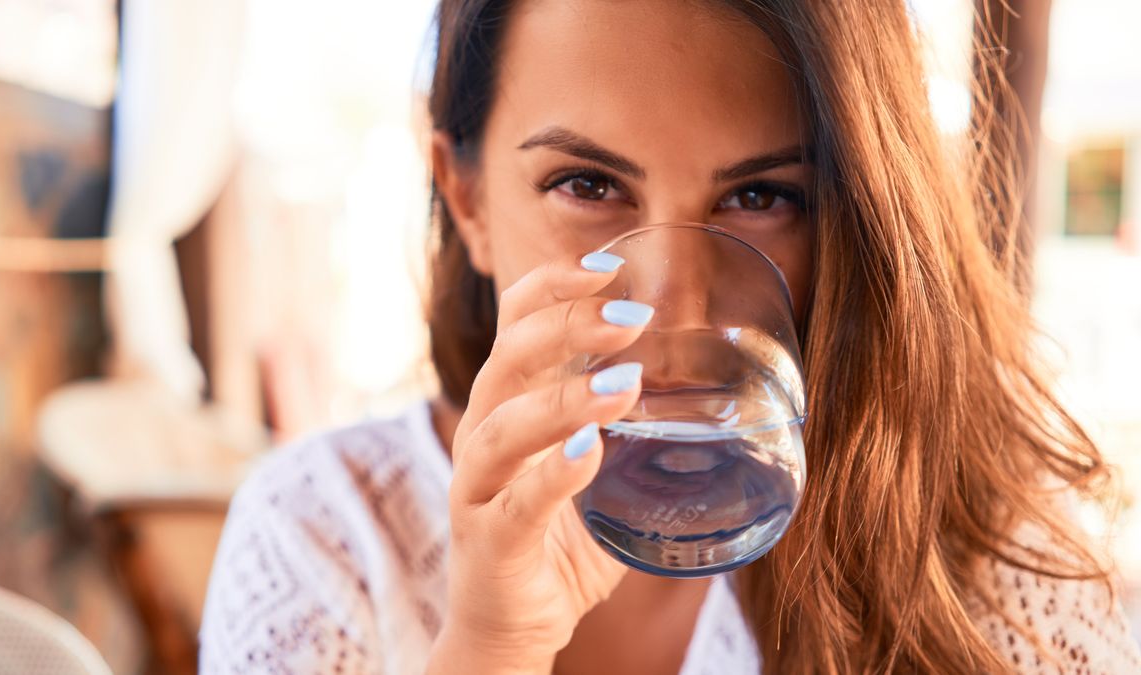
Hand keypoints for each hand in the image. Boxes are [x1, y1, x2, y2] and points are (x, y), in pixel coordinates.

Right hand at [427, 252, 653, 673]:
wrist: (511, 626)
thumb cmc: (557, 542)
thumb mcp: (599, 475)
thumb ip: (637, 438)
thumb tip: (722, 407)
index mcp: (509, 406)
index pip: (515, 325)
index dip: (552, 286)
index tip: (608, 265)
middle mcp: (484, 435)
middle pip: (507, 360)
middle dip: (567, 326)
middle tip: (630, 315)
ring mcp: (478, 489)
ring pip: (502, 427)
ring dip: (563, 398)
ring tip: (624, 384)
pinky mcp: (488, 542)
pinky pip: (513, 504)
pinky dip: (551, 476)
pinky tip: (588, 454)